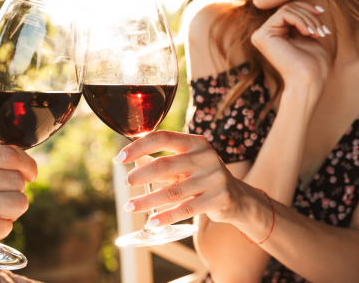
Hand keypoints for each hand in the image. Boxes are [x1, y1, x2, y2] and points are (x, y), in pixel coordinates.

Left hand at [118, 131, 249, 225]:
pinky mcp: (219, 198)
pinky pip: (186, 209)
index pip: (162, 138)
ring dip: (147, 200)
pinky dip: (166, 216)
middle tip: (126, 183)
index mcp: (196, 142)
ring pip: (173, 191)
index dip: (138, 147)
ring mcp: (214, 178)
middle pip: (165, 165)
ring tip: (130, 206)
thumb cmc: (204, 178)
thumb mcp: (187, 165)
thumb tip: (133, 159)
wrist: (238, 198)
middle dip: (140, 175)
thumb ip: (163, 162)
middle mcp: (206, 157)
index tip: (120, 158)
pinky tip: (152, 221)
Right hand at [251, 2, 331, 96]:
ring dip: (308, 18)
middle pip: (288, 7)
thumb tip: (303, 4)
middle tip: (322, 30)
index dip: (306, 8)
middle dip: (310, 15)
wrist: (309, 80)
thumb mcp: (307, 35)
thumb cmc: (313, 63)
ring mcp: (261, 35)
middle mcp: (263, 34)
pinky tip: (309, 32)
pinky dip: (301, 20)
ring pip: (287, 9)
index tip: (322, 14)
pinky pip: (284, 14)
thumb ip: (301, 21)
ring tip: (318, 33)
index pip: (288, 10)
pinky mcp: (262, 35)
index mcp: (273, 34)